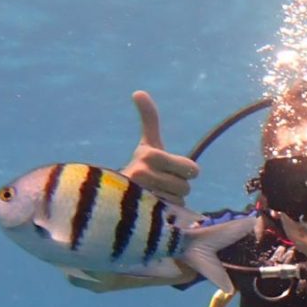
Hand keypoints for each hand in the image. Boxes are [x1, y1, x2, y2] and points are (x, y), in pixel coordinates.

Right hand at [121, 91, 199, 205]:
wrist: (114, 196)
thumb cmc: (140, 167)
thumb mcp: (147, 144)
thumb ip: (149, 119)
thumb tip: (138, 92)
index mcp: (148, 155)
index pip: (192, 169)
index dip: (185, 171)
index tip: (168, 169)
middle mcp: (142, 173)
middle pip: (185, 187)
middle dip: (177, 187)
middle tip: (159, 185)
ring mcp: (141, 195)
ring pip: (179, 202)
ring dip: (171, 201)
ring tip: (153, 195)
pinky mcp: (142, 213)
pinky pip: (171, 215)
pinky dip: (166, 213)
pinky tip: (153, 208)